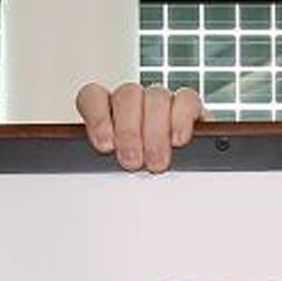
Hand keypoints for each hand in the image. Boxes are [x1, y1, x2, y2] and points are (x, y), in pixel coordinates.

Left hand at [75, 81, 205, 171]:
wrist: (176, 185)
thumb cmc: (139, 173)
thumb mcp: (116, 170)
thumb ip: (106, 162)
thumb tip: (103, 162)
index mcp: (107, 111)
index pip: (93, 96)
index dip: (97, 117)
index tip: (105, 145)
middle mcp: (133, 101)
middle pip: (127, 95)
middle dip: (130, 131)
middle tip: (133, 161)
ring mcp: (160, 100)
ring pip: (156, 96)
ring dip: (155, 132)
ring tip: (156, 162)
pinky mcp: (188, 106)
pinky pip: (186, 99)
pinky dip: (182, 119)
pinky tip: (177, 141)